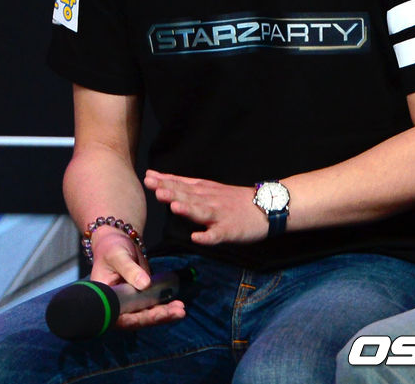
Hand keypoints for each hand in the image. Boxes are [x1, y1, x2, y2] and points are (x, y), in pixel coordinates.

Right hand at [90, 225, 185, 328]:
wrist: (117, 243)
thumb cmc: (112, 248)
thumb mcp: (118, 256)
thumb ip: (130, 270)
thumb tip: (145, 285)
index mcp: (103, 300)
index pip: (118, 316)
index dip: (135, 319)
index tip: (152, 317)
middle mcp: (116, 306)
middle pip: (135, 319)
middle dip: (156, 317)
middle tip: (175, 312)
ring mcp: (128, 304)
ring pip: (146, 315)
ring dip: (164, 314)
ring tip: (180, 310)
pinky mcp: (140, 299)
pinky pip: (152, 307)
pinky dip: (165, 308)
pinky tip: (178, 306)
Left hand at [144, 170, 268, 244]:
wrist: (267, 205)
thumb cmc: (235, 200)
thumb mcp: (211, 188)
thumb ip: (188, 186)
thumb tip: (161, 182)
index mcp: (204, 190)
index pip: (182, 183)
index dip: (165, 180)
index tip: (148, 176)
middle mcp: (210, 200)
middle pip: (188, 195)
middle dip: (171, 191)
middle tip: (153, 186)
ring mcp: (220, 215)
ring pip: (201, 211)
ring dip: (188, 209)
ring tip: (174, 206)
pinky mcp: (229, 230)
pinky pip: (217, 235)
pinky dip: (207, 236)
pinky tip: (197, 237)